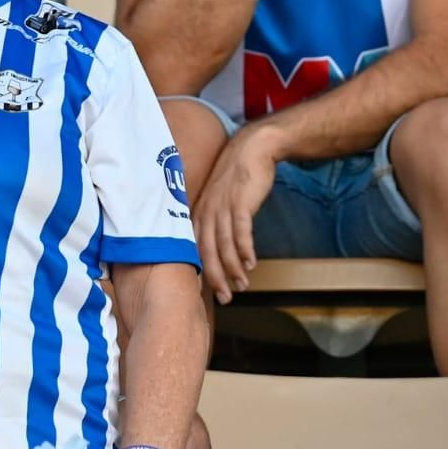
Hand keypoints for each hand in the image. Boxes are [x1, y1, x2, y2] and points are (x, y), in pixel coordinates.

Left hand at [194, 124, 281, 302]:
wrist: (252, 150)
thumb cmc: (236, 178)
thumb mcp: (218, 200)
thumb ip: (215, 220)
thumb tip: (216, 245)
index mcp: (199, 214)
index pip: (195, 249)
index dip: (200, 272)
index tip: (204, 292)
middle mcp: (207, 213)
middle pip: (207, 252)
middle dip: (216, 278)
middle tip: (225, 298)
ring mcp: (222, 208)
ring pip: (224, 246)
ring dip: (233, 269)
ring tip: (242, 285)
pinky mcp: (240, 204)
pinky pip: (241, 232)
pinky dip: (245, 250)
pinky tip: (251, 263)